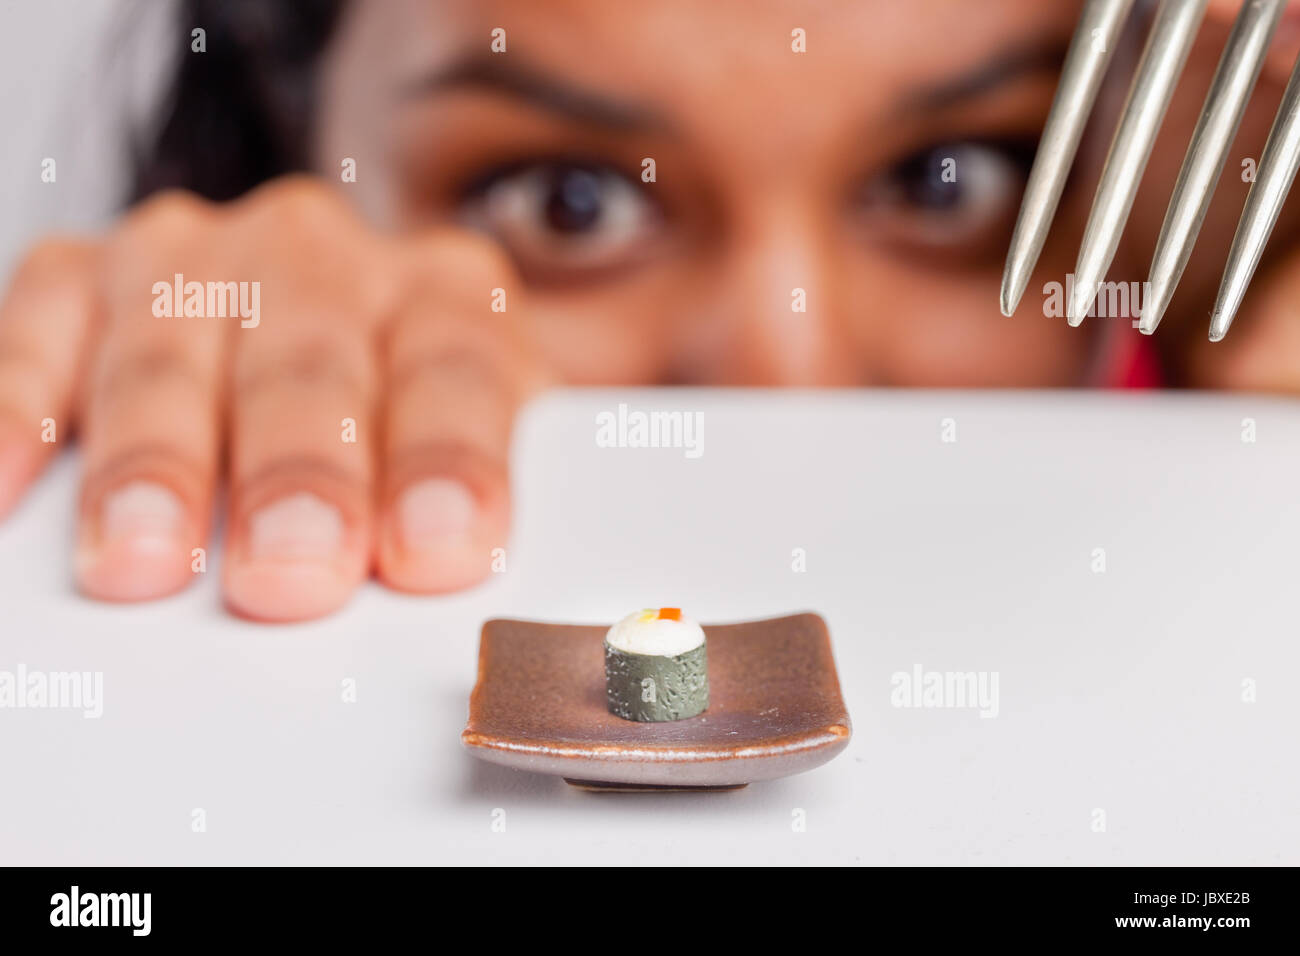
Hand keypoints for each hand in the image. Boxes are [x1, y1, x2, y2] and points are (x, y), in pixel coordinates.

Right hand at [0, 176, 546, 620]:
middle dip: (297, 477)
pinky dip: (19, 400)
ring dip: (156, 462)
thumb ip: (467, 497)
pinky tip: (12, 477)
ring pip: (171, 355)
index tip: (432, 551)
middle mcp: (322, 260)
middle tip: (288, 576)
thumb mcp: (480, 437)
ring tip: (143, 556)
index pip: (453, 377)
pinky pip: (40, 324)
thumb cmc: (408, 403)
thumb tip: (450, 581)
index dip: (445, 465)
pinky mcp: (83, 274)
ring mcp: (198, 257)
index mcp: (444, 296)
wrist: (339, 312)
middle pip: (310, 369)